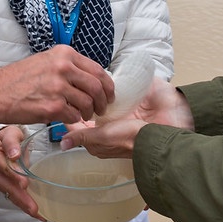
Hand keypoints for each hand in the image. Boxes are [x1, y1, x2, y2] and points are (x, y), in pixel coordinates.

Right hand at [0, 46, 114, 124]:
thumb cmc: (18, 80)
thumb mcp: (45, 62)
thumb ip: (68, 67)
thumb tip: (91, 80)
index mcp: (64, 54)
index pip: (97, 69)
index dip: (107, 85)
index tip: (108, 94)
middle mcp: (63, 67)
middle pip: (97, 86)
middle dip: (103, 101)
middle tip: (101, 109)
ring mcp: (59, 86)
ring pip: (88, 103)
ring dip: (88, 113)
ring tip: (83, 116)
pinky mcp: (53, 106)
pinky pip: (75, 116)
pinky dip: (74, 120)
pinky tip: (68, 119)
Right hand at [0, 125, 40, 218]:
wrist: (2, 143)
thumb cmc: (8, 137)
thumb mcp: (10, 134)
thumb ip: (12, 142)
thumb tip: (14, 154)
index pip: (4, 168)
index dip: (14, 176)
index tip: (24, 184)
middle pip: (7, 187)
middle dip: (21, 198)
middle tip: (34, 208)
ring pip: (10, 195)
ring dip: (24, 205)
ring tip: (37, 213)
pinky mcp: (4, 188)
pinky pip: (14, 198)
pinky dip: (25, 205)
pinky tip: (38, 213)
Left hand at [61, 78, 193, 157]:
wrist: (161, 129)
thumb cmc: (131, 137)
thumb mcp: (103, 137)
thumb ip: (83, 137)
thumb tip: (62, 143)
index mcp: (97, 137)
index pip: (76, 122)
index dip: (68, 111)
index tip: (61, 97)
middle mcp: (105, 125)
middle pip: (86, 110)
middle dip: (79, 98)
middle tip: (71, 84)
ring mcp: (117, 113)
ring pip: (98, 100)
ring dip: (93, 91)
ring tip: (84, 78)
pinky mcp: (129, 102)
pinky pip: (115, 93)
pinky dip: (108, 86)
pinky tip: (103, 78)